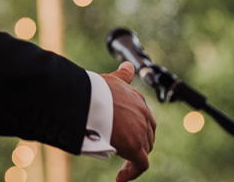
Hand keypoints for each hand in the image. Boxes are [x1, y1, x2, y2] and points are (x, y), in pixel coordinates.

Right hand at [102, 62, 155, 181]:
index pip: (144, 117)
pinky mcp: (135, 147)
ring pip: (143, 150)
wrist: (86, 99)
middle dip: (136, 142)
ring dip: (132, 157)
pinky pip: (140, 165)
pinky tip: (120, 178)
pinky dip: (131, 173)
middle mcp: (144, 114)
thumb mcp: (111, 79)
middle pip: (147, 135)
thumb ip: (123, 75)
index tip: (124, 134)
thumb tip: (128, 64)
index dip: (136, 127)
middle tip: (119, 148)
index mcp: (138, 99)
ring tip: (118, 162)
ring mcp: (141, 131)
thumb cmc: (93, 89)